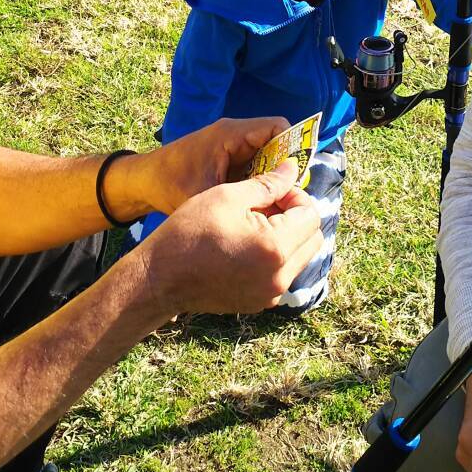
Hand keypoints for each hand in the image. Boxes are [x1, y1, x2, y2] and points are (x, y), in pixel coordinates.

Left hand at [116, 116, 289, 214]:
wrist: (141, 183)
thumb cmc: (169, 185)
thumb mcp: (208, 195)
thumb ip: (244, 196)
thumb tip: (279, 205)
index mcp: (231, 133)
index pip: (278, 127)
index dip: (295, 148)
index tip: (298, 178)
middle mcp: (234, 134)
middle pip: (276, 143)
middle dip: (286, 168)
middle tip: (289, 196)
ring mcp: (230, 146)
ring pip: (267, 156)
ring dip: (273, 176)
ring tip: (276, 202)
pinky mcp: (227, 158)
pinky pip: (254, 164)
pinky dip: (260, 181)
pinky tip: (258, 202)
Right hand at [134, 160, 322, 314]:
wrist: (159, 278)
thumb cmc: (189, 232)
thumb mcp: (228, 196)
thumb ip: (267, 183)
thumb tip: (292, 169)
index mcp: (275, 248)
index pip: (311, 215)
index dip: (295, 196)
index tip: (273, 190)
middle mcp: (280, 277)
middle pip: (312, 238)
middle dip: (297, 217)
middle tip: (268, 205)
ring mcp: (271, 294)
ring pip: (300, 257)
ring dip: (288, 237)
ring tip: (255, 224)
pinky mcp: (260, 302)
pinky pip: (282, 274)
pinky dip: (275, 257)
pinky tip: (247, 245)